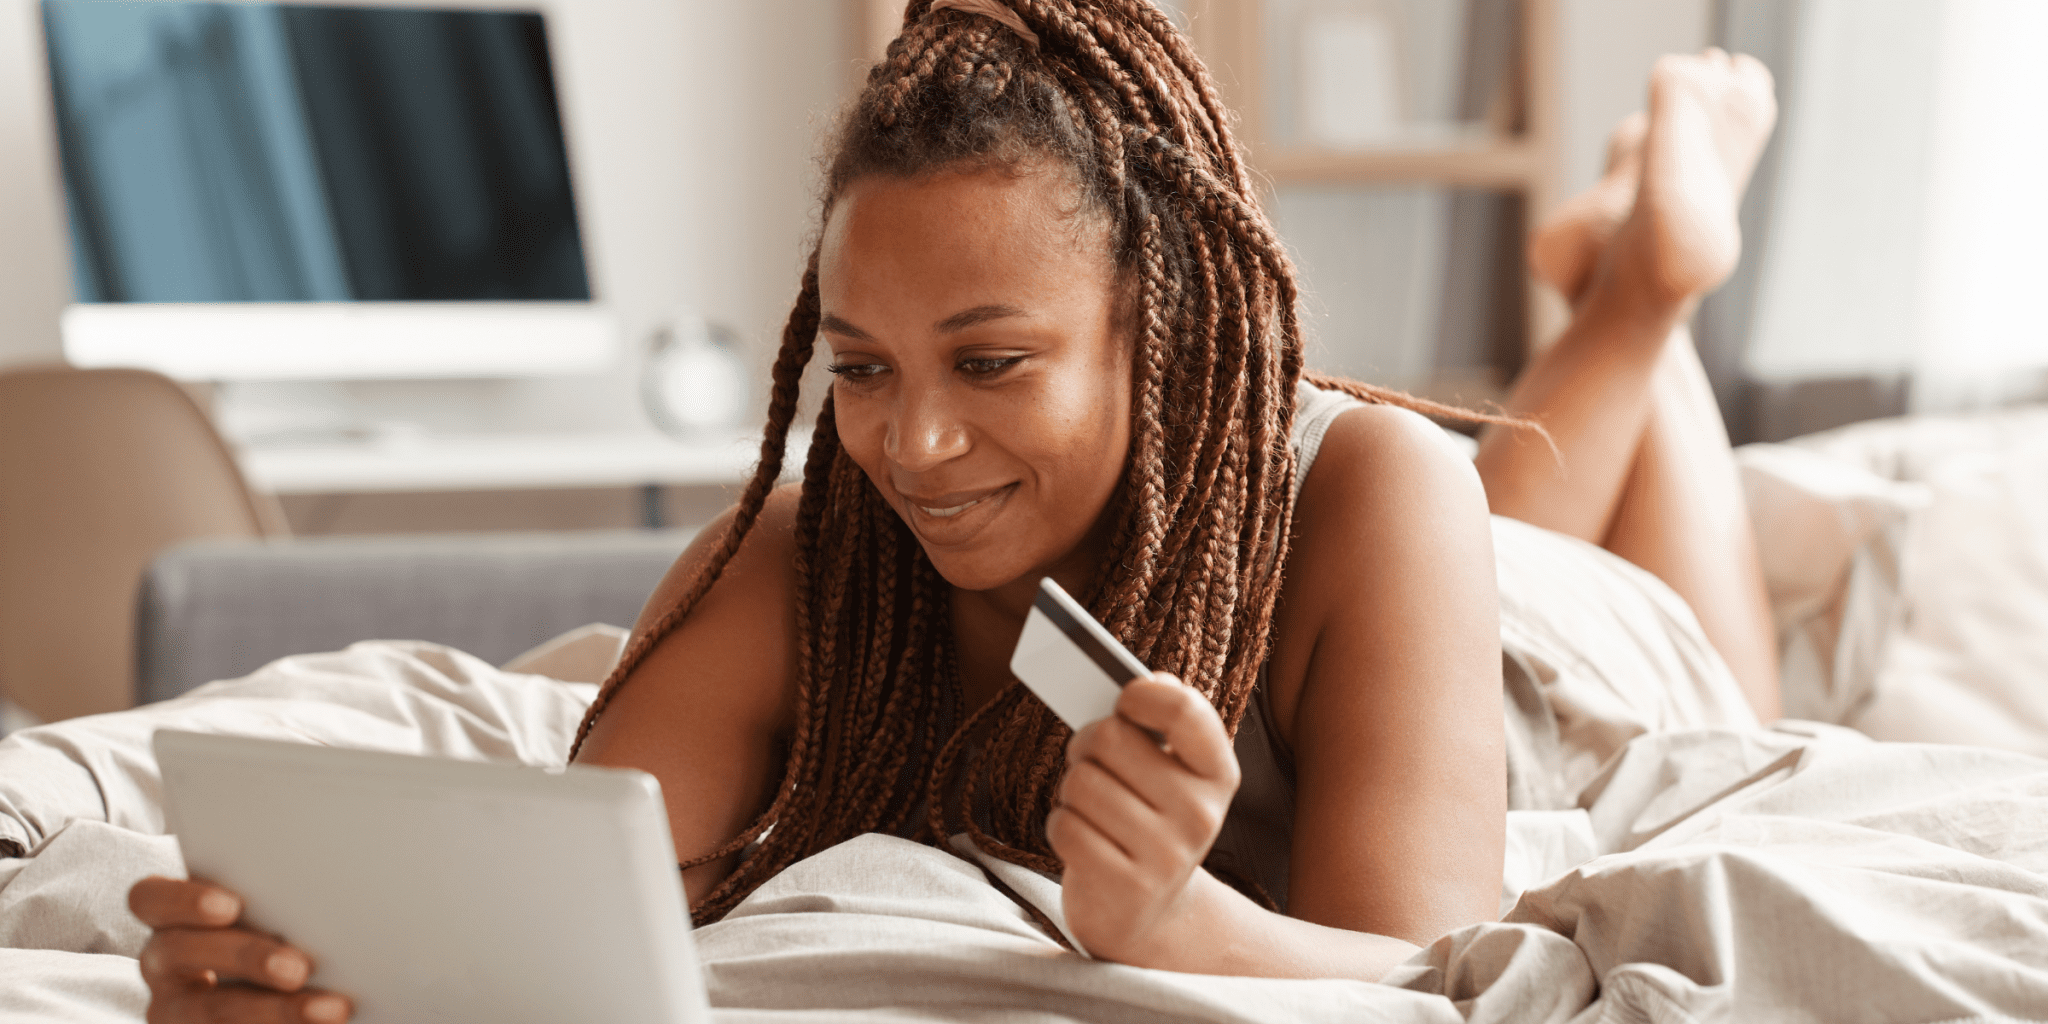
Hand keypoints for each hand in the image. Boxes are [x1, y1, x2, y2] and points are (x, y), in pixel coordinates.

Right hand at [130, 876, 352, 1023]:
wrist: (285, 1000)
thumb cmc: (280, 935)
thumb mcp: (272, 914)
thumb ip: (280, 902)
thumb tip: (340, 883)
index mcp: (174, 917)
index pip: (149, 898)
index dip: (182, 901)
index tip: (231, 906)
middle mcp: (164, 963)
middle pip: (180, 953)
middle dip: (244, 957)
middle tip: (299, 968)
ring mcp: (176, 1010)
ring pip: (210, 1011)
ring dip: (274, 1010)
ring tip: (330, 1010)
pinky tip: (322, 1023)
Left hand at [1046, 673, 1240, 964]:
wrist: (1151, 913)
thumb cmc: (1149, 820)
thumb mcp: (1166, 773)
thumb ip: (1156, 723)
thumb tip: (1146, 681)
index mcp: (1218, 774)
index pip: (1184, 710)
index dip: (1143, 694)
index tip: (1125, 700)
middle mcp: (1201, 814)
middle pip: (1110, 737)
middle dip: (1085, 744)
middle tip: (1089, 758)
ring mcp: (1167, 856)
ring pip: (1081, 782)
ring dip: (1072, 792)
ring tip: (1091, 807)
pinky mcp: (1128, 889)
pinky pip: (1066, 826)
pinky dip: (1062, 826)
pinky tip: (1083, 840)